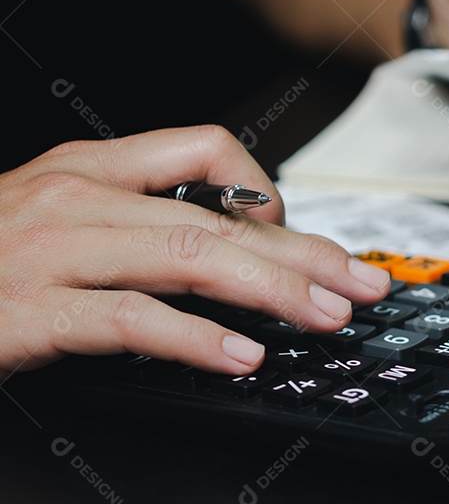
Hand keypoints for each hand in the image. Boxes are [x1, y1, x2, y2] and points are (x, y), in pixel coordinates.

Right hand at [0, 125, 389, 378]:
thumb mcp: (55, 218)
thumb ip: (133, 221)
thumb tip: (227, 249)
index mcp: (88, 168)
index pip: (203, 146)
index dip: (265, 185)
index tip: (299, 227)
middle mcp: (76, 198)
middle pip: (218, 215)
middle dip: (304, 251)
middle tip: (361, 281)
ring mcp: (51, 251)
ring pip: (190, 257)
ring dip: (274, 289)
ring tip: (327, 315)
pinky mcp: (29, 311)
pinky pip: (131, 320)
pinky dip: (196, 338)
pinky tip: (241, 357)